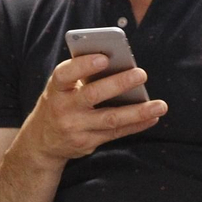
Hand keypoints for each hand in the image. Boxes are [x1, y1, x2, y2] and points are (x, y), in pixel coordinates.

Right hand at [18, 54, 166, 166]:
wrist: (40, 142)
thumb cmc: (61, 101)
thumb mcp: (63, 87)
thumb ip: (84, 74)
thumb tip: (121, 59)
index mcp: (56, 89)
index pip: (65, 75)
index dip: (83, 65)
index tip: (104, 57)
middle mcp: (62, 109)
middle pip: (92, 95)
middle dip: (118, 84)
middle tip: (142, 74)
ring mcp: (74, 129)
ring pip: (109, 119)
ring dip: (138, 112)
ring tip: (160, 105)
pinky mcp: (86, 144)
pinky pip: (115, 133)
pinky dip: (136, 125)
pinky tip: (153, 117)